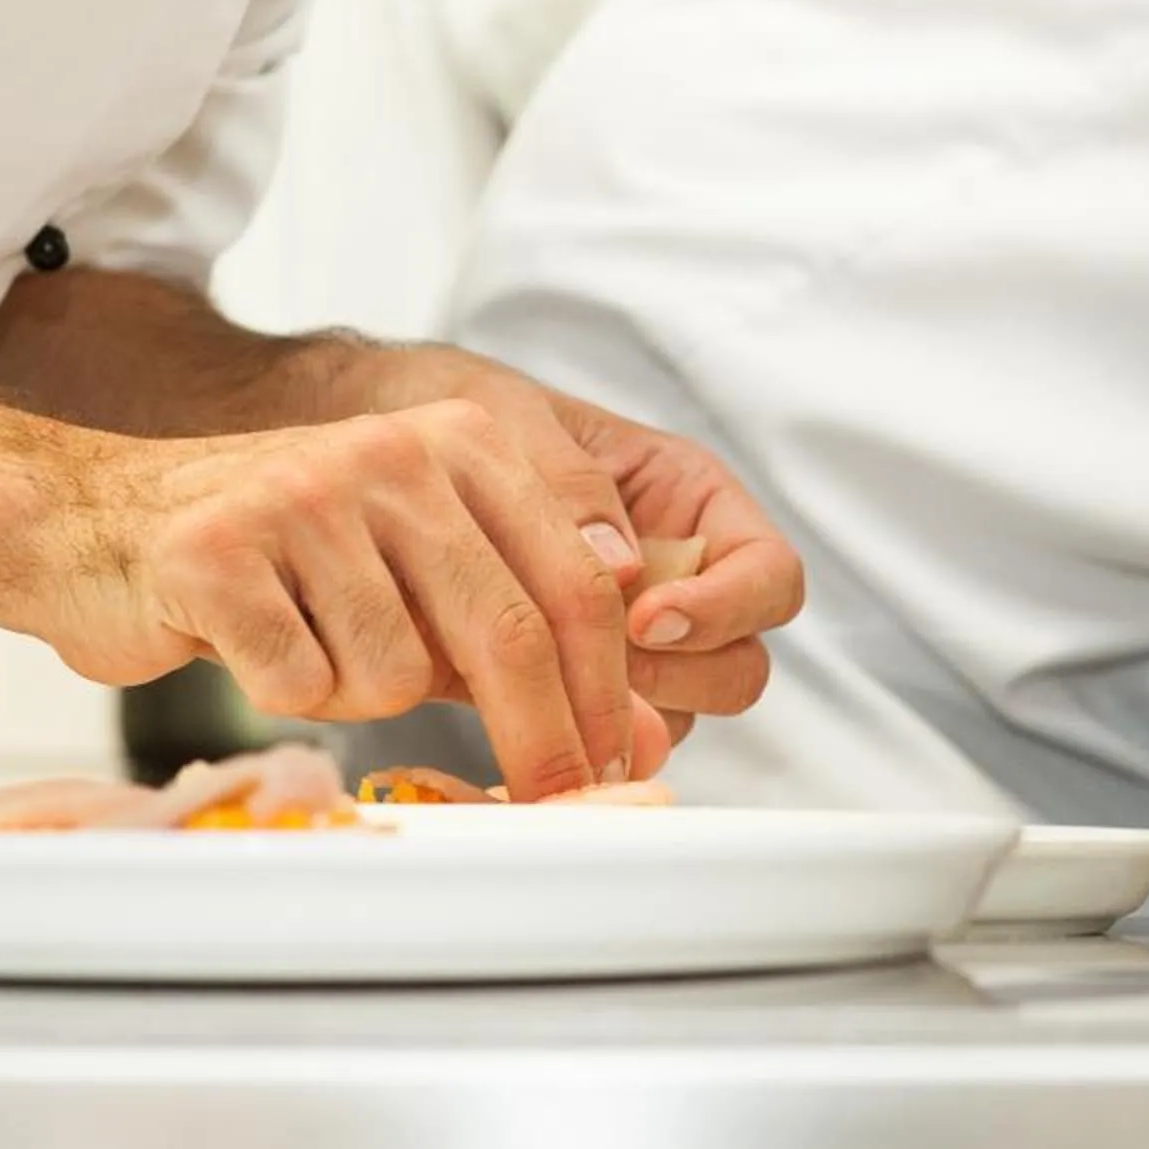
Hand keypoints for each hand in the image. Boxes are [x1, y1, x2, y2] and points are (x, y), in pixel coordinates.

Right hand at [24, 407, 632, 802]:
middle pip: (507, 633)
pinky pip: (298, 685)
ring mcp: (301, 497)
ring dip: (356, 694)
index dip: (602, 693)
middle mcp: (390, 455)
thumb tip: (624, 731)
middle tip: (545, 804)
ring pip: (395, 674)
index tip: (615, 767)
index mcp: (458, 444)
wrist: (96, 523)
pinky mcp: (217, 553)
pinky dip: (280, 691)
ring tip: (304, 643)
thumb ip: (506, 631)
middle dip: (537, 740)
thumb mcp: (407, 565)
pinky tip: (245, 641)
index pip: (572, 582)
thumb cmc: (271, 558)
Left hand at [339, 346, 805, 753]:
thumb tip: (624, 571)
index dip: (726, 609)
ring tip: (542, 683)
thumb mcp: (513, 422)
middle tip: (595, 663)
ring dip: (622, 712)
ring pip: (676, 714)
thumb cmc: (460, 414)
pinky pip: (604, 734)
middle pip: (740, 667)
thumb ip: (569, 486)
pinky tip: (511, 711)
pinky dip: (568, 732)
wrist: (378, 441)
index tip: (645, 617)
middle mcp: (678, 580)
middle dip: (678, 677)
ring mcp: (631, 643)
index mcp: (690, 502)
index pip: (770, 577)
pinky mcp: (569, 685)